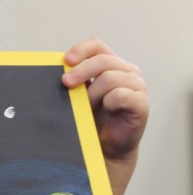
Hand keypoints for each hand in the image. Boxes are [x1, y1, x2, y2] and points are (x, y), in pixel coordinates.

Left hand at [62, 39, 147, 194]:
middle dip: (81, 71)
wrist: (105, 148)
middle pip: (103, 60)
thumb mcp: (79, 95)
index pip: (97, 46)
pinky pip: (121, 95)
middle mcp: (127, 71)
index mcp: (111, 64)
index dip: (81, 50)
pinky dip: (109, 101)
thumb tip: (52, 70)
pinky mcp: (141, 103)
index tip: (65, 60)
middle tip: (66, 83)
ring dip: (93, 93)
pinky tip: (106, 109)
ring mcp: (137, 86)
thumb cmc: (92, 120)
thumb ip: (73, 80)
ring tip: (88, 107)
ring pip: (110, 77)